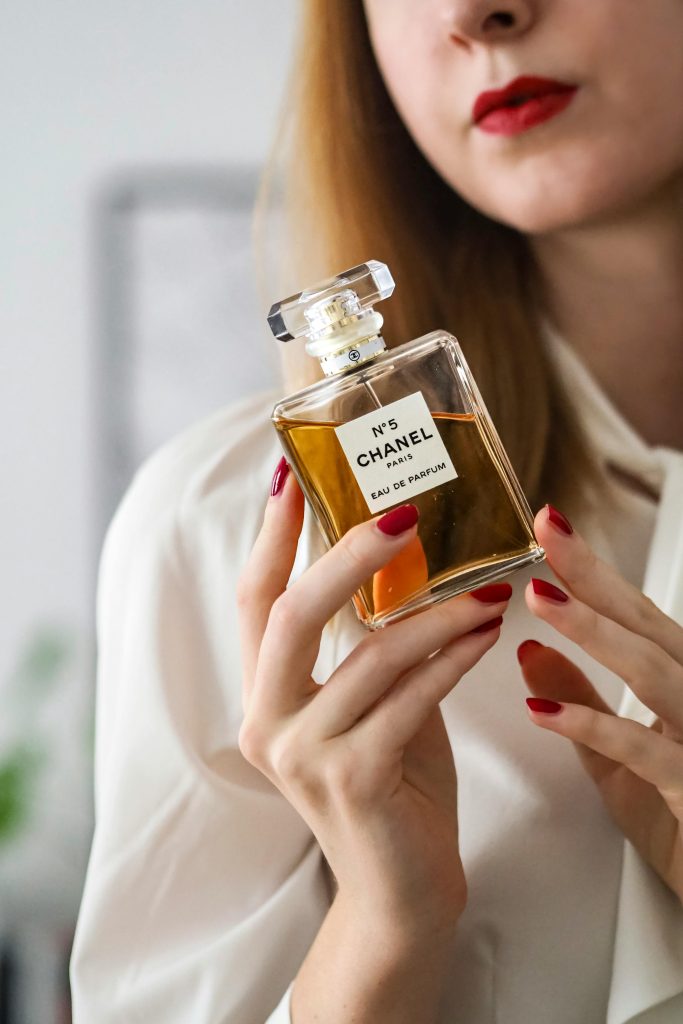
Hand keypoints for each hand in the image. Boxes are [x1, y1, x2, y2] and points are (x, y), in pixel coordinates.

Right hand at [236, 457, 511, 932]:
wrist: (401, 890)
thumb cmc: (391, 785)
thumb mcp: (369, 706)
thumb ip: (370, 647)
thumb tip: (409, 564)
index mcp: (262, 697)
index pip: (254, 600)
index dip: (272, 535)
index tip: (291, 473)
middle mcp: (265, 722)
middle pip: (290, 614)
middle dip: (348, 554)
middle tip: (406, 514)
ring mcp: (302, 755)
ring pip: (369, 655)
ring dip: (437, 614)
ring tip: (489, 589)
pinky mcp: (351, 779)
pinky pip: (411, 698)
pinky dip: (454, 659)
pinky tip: (488, 633)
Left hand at [518, 503, 682, 904]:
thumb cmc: (676, 818)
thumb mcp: (616, 755)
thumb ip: (581, 700)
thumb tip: (529, 647)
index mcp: (680, 683)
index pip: (636, 615)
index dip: (593, 572)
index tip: (551, 527)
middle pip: (649, 628)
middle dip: (595, 580)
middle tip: (548, 534)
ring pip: (658, 673)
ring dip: (598, 635)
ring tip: (543, 600)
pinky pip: (647, 753)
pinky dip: (595, 727)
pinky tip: (542, 709)